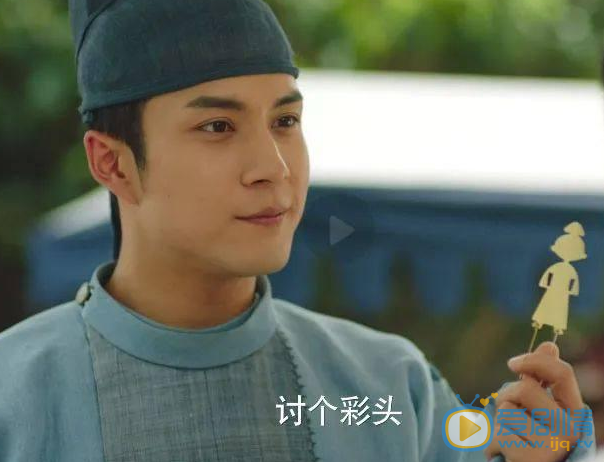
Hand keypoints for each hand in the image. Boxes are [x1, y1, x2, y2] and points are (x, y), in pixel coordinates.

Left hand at [484, 341, 585, 461]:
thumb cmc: (529, 436)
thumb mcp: (537, 406)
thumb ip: (541, 379)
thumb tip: (550, 345)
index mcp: (575, 412)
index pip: (563, 373)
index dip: (535, 360)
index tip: (512, 363)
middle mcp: (571, 429)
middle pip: (526, 388)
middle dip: (507, 395)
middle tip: (509, 415)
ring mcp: (555, 447)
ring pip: (507, 411)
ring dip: (499, 422)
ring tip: (510, 437)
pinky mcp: (534, 461)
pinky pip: (500, 435)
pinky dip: (494, 442)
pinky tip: (505, 454)